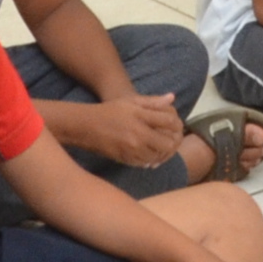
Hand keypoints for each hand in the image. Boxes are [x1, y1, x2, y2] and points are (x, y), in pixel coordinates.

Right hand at [48, 91, 186, 167]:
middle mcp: (138, 133)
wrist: (86, 126)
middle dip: (172, 141)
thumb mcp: (131, 101)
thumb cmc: (110, 111)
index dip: (176, 124)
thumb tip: (172, 98)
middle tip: (171, 138)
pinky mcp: (126, 159)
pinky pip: (146, 162)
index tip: (175, 124)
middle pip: (167, 142)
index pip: (169, 121)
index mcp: (140, 116)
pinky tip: (150, 153)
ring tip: (161, 146)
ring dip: (163, 152)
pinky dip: (151, 159)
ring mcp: (132, 148)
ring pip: (158, 155)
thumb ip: (153, 101)